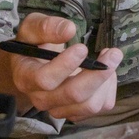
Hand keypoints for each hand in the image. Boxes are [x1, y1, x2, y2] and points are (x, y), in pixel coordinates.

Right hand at [0, 13, 122, 121]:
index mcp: (26, 77)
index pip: (45, 80)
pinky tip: (106, 71)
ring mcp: (59, 108)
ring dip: (106, 80)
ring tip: (109, 57)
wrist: (32, 64)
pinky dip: (109, 88)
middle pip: (73, 95)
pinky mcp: (76, 112)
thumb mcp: (31, 27)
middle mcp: (41, 98)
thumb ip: (45, 27)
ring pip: (90, 105)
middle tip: (112, 52)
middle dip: (97, 74)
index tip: (82, 47)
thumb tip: (69, 29)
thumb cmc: (33, 43)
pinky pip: (100, 106)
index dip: (66, 65)